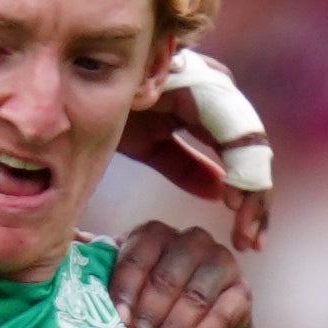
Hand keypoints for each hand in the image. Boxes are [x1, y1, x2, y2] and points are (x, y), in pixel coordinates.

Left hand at [102, 220, 252, 327]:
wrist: (198, 318)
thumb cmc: (149, 297)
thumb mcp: (122, 280)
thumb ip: (97, 264)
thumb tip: (70, 238)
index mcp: (154, 233)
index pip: (137, 258)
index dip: (126, 292)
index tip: (117, 321)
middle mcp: (191, 239)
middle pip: (166, 278)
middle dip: (149, 317)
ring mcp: (220, 262)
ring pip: (194, 296)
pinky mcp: (242, 290)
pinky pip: (222, 313)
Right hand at [119, 47, 274, 252]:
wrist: (70, 91)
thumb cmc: (101, 111)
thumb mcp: (148, 145)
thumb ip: (184, 166)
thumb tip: (218, 192)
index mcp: (202, 102)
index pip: (237, 152)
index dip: (248, 196)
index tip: (246, 240)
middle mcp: (213, 89)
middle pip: (249, 149)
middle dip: (257, 201)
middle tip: (252, 245)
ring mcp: (211, 83)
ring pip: (250, 144)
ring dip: (253, 192)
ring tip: (246, 232)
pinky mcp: (203, 84)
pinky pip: (235, 132)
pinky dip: (239, 169)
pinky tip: (233, 203)